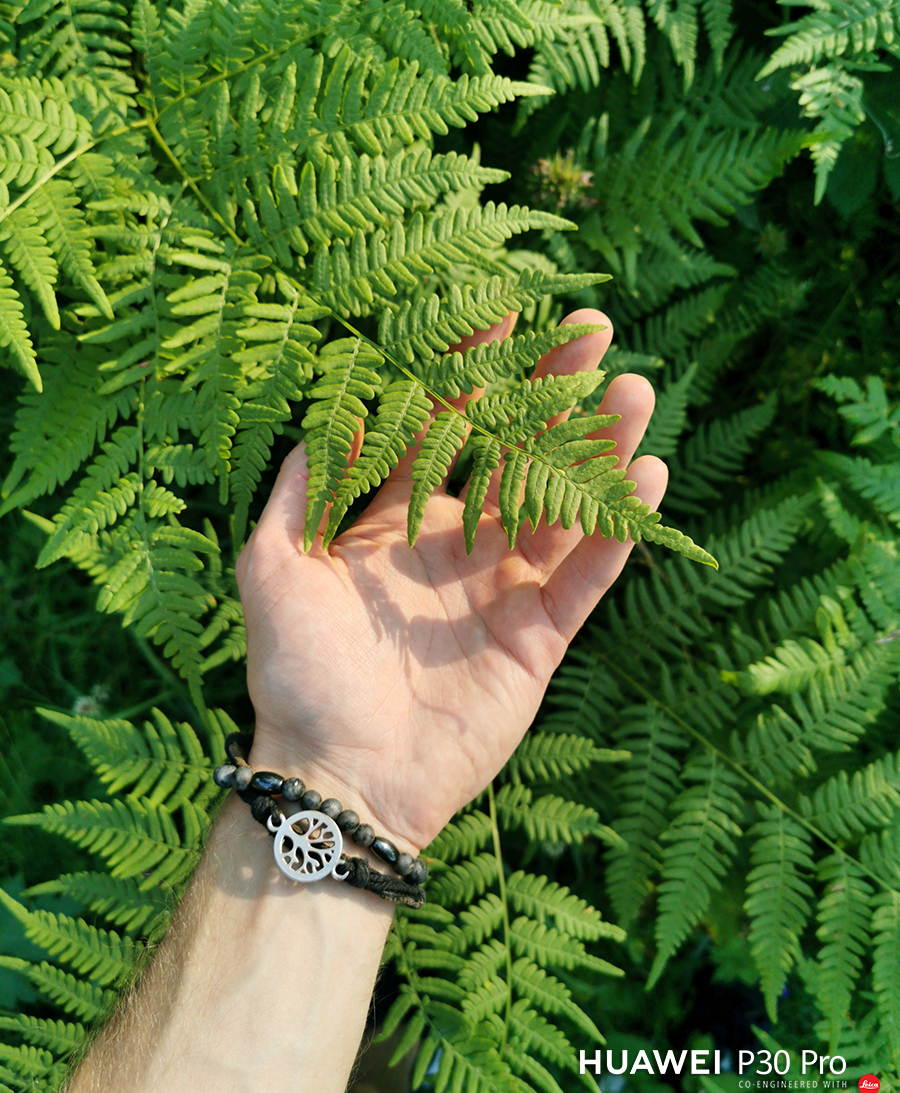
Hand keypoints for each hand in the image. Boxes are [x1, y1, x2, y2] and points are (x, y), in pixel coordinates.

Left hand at [235, 310, 666, 853]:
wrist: (338, 777)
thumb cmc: (296, 674)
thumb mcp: (272, 568)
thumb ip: (297, 491)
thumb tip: (325, 413)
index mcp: (396, 523)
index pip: (442, 428)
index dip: (470, 372)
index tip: (501, 315)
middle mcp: (456, 546)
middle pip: (516, 453)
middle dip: (552, 394)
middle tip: (592, 333)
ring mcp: (502, 590)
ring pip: (563, 506)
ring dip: (600, 451)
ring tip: (635, 393)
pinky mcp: (539, 638)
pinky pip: (585, 578)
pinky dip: (616, 534)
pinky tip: (647, 481)